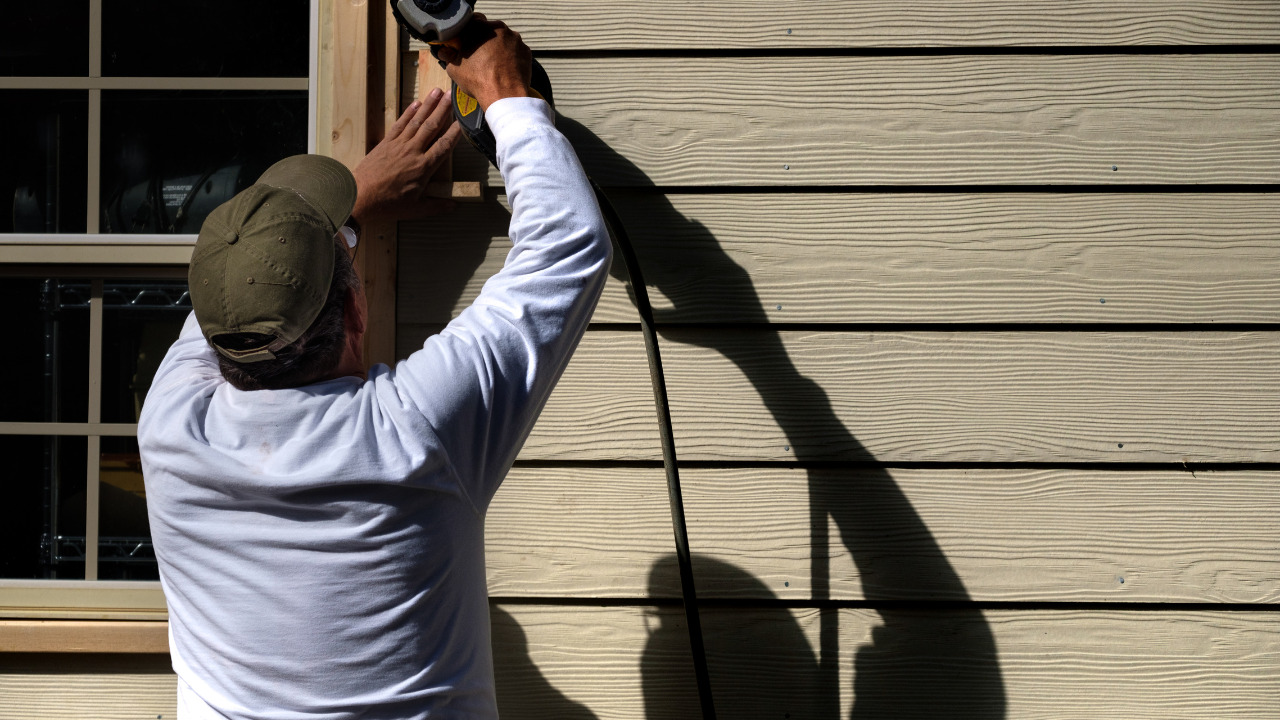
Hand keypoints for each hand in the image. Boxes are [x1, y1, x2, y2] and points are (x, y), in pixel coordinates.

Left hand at [350, 88, 462, 222]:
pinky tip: (416, 103)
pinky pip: (400, 124)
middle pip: (431, 126)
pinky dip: (409, 112)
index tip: (463, 121)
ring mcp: (398, 145)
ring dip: (428, 105)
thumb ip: (437, 206)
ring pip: (417, 121)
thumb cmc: (388, 204)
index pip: (443, 146)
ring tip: (437, 91)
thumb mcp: (415, 209)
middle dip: (443, 109)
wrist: (359, 196)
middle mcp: (413, 152)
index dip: (455, 133)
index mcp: (423, 168)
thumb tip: (454, 206)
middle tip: (452, 94)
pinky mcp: (386, 142)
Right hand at [436, 15, 531, 110]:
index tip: (467, 42)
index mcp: (480, 27)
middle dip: (485, 41)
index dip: (469, 33)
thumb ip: (448, 56)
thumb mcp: (454, 68)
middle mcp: (499, 29)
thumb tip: (445, 52)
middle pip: (490, 31)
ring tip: (493, 65)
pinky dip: (511, 58)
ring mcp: (515, 39)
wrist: (504, 95)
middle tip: (480, 56)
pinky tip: (504, 69)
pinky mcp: (526, 51)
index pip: (472, 22)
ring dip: (498, 49)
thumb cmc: (479, 80)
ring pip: (504, 40)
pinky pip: (516, 51)